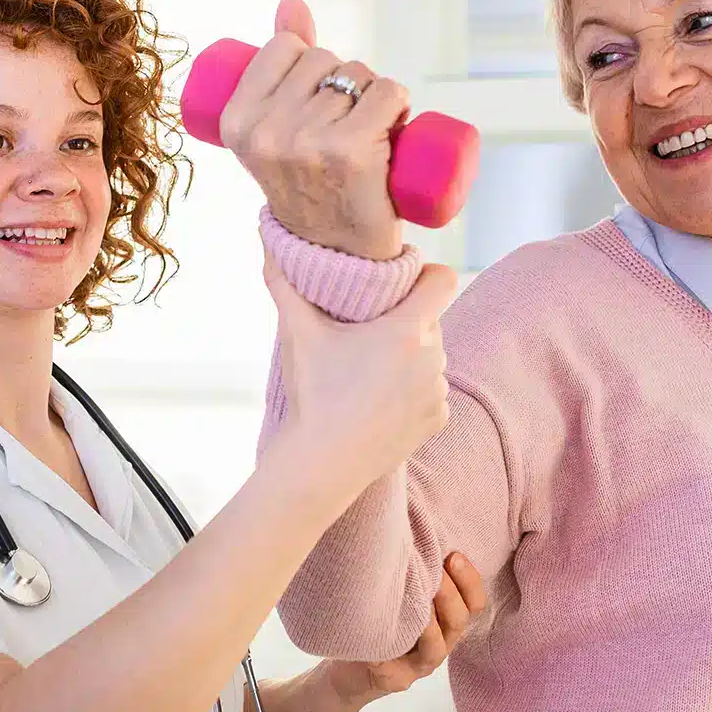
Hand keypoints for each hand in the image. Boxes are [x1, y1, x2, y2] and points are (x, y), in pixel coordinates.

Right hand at [220, 0, 407, 260]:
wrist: (337, 254)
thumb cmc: (310, 185)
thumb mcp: (277, 128)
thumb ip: (278, 63)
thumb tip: (292, 3)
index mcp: (236, 122)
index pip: (284, 48)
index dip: (309, 63)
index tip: (314, 101)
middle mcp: (266, 133)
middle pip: (324, 60)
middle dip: (343, 80)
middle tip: (345, 125)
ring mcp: (308, 143)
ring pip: (359, 75)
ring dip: (374, 95)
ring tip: (366, 135)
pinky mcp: (351, 152)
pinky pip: (386, 93)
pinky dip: (398, 104)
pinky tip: (390, 133)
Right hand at [262, 251, 454, 493]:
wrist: (322, 464)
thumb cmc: (313, 395)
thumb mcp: (298, 335)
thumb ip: (285, 286)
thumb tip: (268, 247)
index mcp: (408, 330)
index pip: (443, 280)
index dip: (426, 274)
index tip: (403, 282)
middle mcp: (434, 357)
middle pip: (430, 321)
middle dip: (405, 322)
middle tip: (368, 333)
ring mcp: (438, 391)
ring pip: (431, 359)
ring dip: (410, 359)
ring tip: (370, 373)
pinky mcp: (438, 419)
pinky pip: (431, 393)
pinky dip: (412, 393)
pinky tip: (380, 403)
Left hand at [321, 553, 487, 707]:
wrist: (345, 662)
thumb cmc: (374, 618)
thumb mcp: (398, 589)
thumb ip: (413, 568)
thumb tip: (412, 523)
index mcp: (445, 618)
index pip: (474, 602)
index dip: (470, 579)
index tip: (452, 555)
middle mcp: (440, 642)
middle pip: (460, 620)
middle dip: (450, 592)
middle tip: (437, 568)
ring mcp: (420, 664)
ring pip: (437, 646)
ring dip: (429, 621)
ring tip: (419, 598)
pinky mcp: (397, 679)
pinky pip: (403, 666)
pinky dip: (398, 646)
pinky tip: (387, 628)